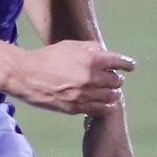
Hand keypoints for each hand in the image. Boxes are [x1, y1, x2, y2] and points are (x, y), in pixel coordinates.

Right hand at [2, 39, 133, 116]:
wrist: (26, 75)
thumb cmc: (47, 57)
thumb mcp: (70, 46)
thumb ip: (90, 49)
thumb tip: (104, 53)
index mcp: (91, 60)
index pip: (118, 63)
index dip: (127, 64)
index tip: (130, 66)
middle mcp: (90, 78)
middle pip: (116, 82)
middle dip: (116, 80)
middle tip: (113, 79)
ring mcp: (84, 95)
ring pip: (110, 97)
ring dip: (112, 94)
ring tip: (109, 92)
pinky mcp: (76, 108)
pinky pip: (99, 110)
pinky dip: (104, 106)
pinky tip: (104, 104)